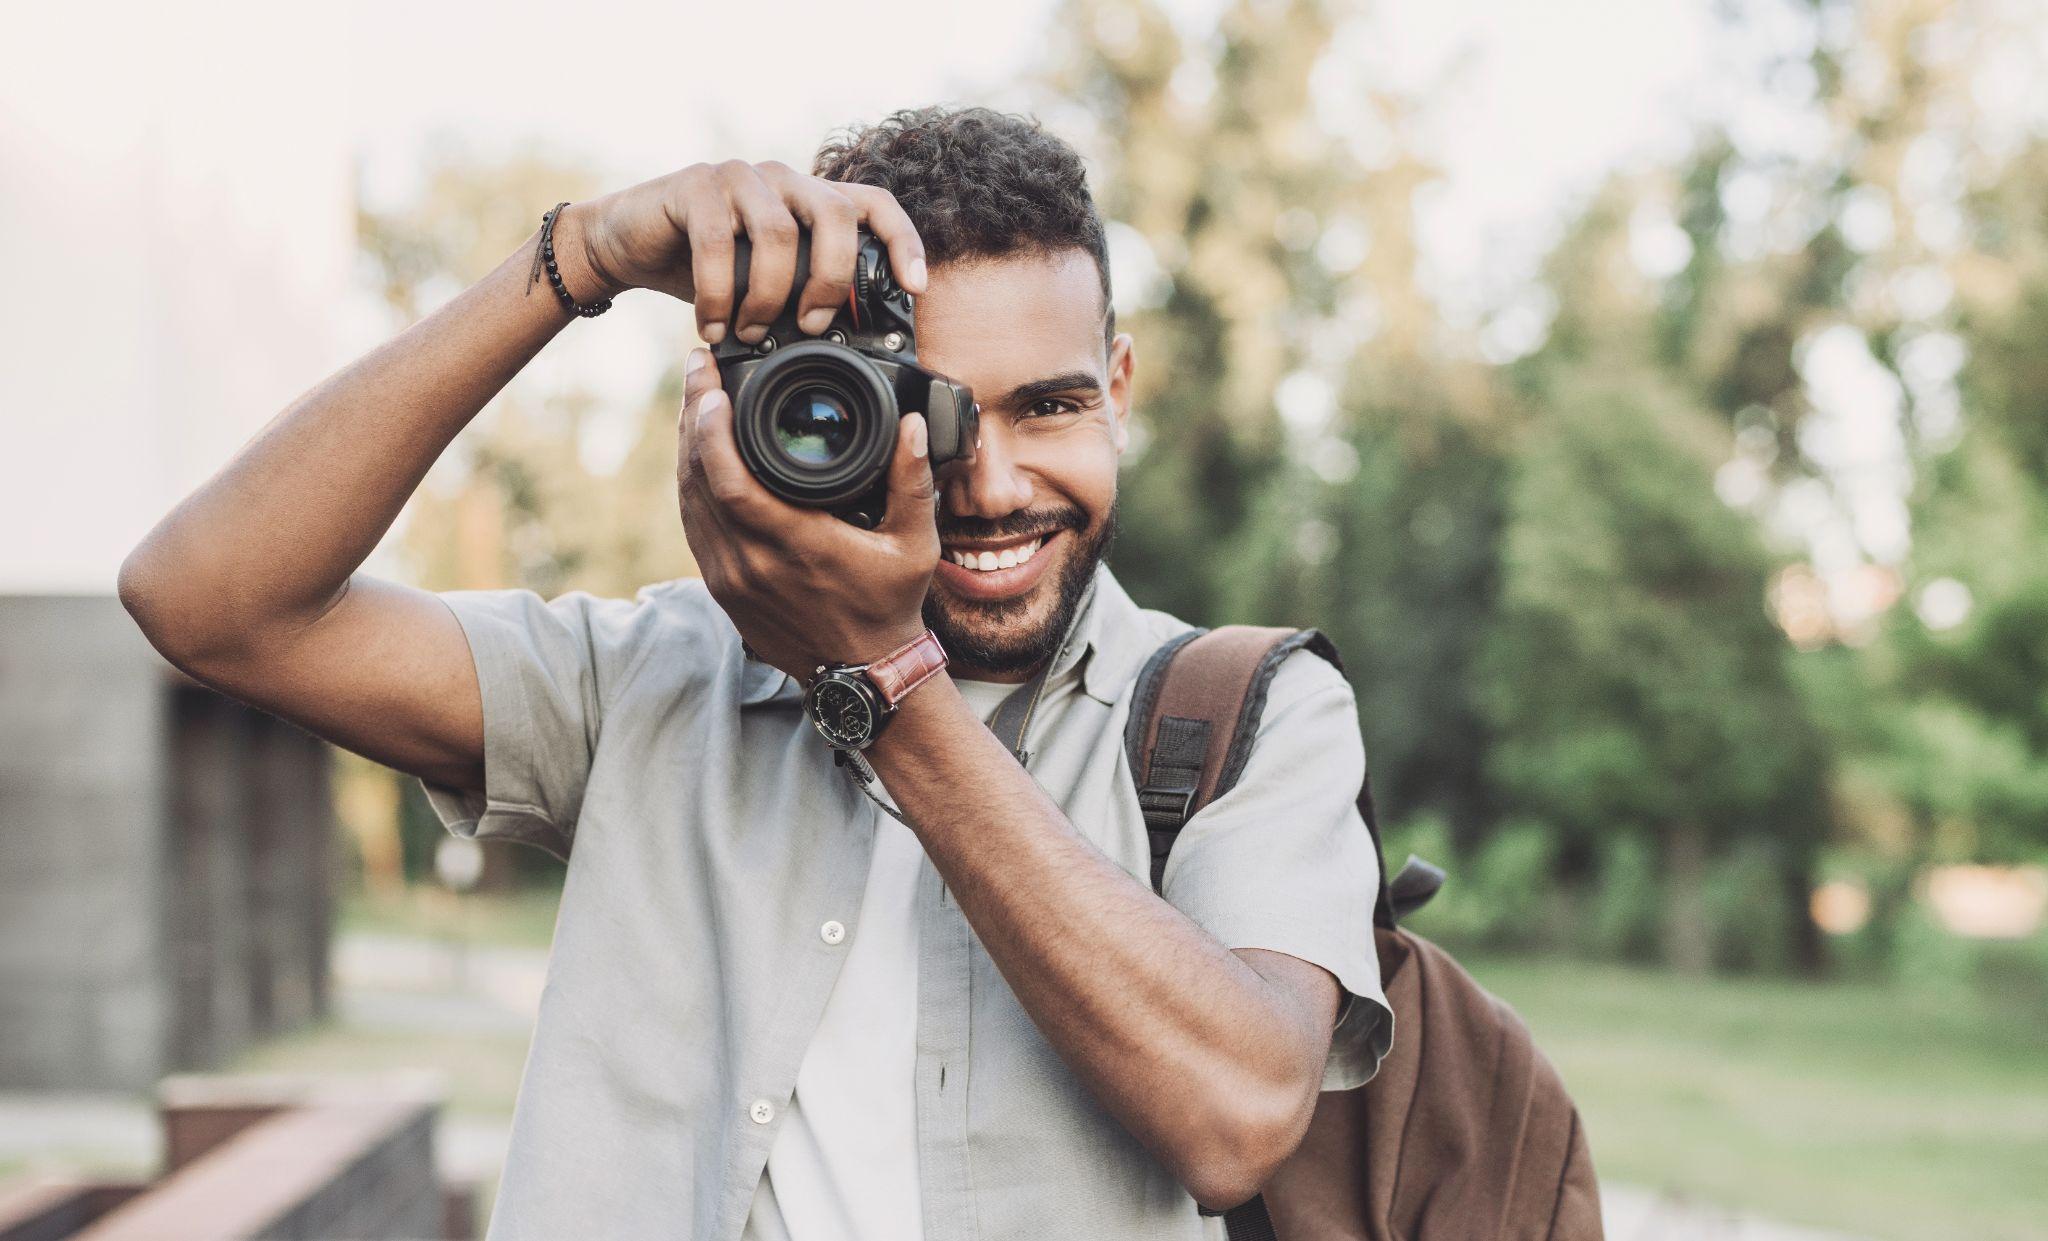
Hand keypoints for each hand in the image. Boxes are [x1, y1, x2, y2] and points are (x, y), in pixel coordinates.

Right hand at [566, 161, 928, 343]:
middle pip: (835, 216)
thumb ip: (806, 297)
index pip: (875, 205)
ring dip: (769, 296)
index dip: (903, 243)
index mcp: (812, 199)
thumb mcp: (768, 286)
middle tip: (813, 326)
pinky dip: (719, 293)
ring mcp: (741, 177)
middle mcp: (784, 180)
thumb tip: (851, 347)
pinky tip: (712, 329)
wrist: (630, 244)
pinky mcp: (695, 185)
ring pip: (778, 233)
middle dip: (832, 280)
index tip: (916, 288)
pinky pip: (718, 241)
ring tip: (751, 334)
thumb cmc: (707, 270)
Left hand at [676, 347, 939, 680]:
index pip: (729, 481)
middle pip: (697, 479)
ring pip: (688, 501)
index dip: (710, 429)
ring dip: (686, 447)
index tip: (710, 385)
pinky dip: (691, 484)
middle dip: (691, 417)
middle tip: (697, 369)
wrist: (861, 672)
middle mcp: (751, 563)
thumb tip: (913, 426)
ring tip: (694, 400)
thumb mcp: (915, 545)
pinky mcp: (721, 588)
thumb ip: (913, 482)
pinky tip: (698, 454)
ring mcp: (729, 578)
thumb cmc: (889, 606)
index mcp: (795, 545)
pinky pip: (693, 525)